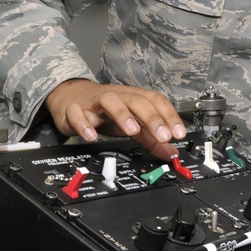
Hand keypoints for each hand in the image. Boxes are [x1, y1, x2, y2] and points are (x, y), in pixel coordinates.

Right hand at [46, 79, 186, 160]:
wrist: (72, 97)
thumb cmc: (106, 111)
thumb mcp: (132, 124)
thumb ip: (151, 139)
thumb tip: (171, 153)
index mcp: (134, 98)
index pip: (156, 101)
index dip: (170, 116)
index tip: (178, 133)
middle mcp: (118, 97)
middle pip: (137, 101)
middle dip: (152, 118)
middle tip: (163, 136)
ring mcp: (96, 102)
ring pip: (110, 101)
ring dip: (123, 115)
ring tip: (133, 131)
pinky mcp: (75, 110)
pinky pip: (78, 113)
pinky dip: (84, 123)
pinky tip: (91, 135)